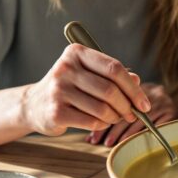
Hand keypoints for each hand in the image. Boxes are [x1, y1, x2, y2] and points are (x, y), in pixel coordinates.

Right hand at [21, 44, 148, 135]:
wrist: (33, 105)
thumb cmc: (68, 87)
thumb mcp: (88, 74)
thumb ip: (112, 75)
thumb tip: (136, 81)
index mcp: (76, 52)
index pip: (114, 68)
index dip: (133, 88)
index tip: (144, 103)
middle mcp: (66, 68)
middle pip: (110, 90)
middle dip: (127, 106)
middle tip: (132, 114)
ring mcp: (59, 90)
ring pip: (102, 108)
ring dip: (115, 117)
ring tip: (115, 117)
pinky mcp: (56, 112)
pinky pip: (91, 122)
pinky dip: (102, 124)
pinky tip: (101, 122)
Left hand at [87, 83, 177, 146]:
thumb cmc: (160, 117)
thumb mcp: (142, 107)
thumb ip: (121, 109)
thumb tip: (94, 124)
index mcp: (142, 86)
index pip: (118, 97)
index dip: (103, 114)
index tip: (92, 130)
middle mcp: (153, 91)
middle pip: (126, 107)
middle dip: (109, 125)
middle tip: (96, 140)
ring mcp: (164, 101)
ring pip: (137, 117)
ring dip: (120, 132)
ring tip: (108, 143)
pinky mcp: (173, 112)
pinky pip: (151, 125)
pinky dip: (136, 135)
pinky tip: (126, 143)